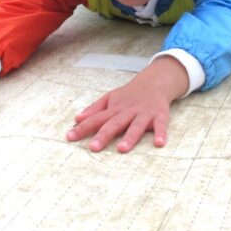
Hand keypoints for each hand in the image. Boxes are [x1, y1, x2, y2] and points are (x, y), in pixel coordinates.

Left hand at [67, 57, 187, 152]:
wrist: (154, 82)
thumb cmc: (129, 95)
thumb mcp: (110, 98)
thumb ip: (94, 109)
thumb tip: (76, 119)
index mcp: (114, 109)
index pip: (96, 119)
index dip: (82, 128)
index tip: (70, 137)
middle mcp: (128, 111)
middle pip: (114, 124)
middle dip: (103, 135)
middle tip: (93, 148)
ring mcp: (144, 113)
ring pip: (135, 126)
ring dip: (129, 137)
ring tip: (122, 148)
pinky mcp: (159, 115)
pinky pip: (160, 126)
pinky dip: (161, 134)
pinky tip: (159, 144)